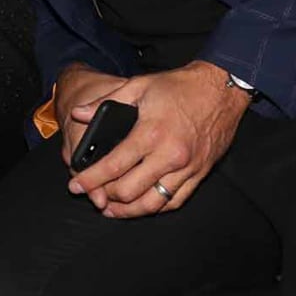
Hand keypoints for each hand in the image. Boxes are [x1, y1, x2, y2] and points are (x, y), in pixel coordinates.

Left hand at [66, 61, 251, 218]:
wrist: (220, 89)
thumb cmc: (178, 86)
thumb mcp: (138, 85)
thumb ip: (105, 102)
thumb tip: (78, 114)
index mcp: (151, 133)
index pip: (114, 165)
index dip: (90, 179)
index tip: (75, 185)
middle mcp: (169, 156)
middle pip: (130, 190)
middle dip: (105, 196)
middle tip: (90, 194)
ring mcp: (187, 169)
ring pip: (152, 203)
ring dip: (128, 210)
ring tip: (110, 209)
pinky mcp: (199, 174)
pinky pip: (174, 201)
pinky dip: (154, 207)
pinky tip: (140, 205)